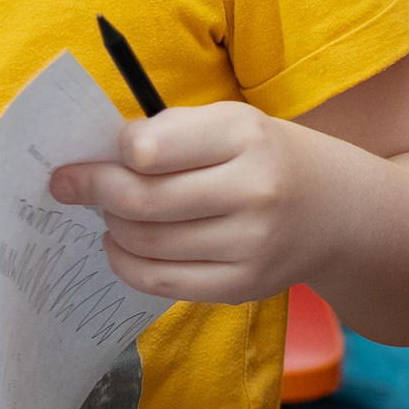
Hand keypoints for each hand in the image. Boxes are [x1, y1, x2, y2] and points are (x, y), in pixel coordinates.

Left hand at [49, 103, 331, 305]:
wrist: (338, 211)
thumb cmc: (265, 157)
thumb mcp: (230, 123)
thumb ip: (169, 134)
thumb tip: (95, 156)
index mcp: (244, 136)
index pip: (148, 149)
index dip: (111, 153)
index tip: (94, 154)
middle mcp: (253, 191)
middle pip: (141, 200)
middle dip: (93, 190)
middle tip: (70, 185)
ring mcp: (250, 245)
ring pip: (146, 243)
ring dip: (110, 226)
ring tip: (106, 213)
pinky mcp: (243, 286)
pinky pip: (162, 282)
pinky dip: (126, 264)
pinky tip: (121, 245)